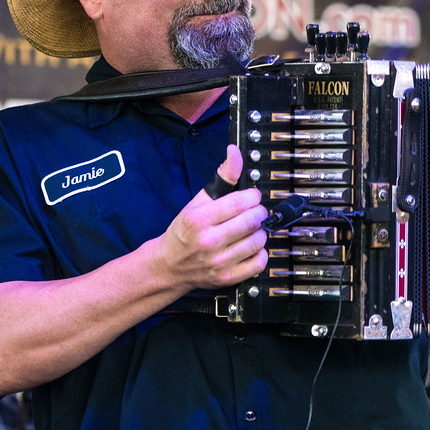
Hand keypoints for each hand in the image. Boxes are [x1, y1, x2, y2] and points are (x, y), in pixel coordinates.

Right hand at [156, 145, 268, 291]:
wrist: (169, 266)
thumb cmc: (184, 232)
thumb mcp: (198, 201)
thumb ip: (222, 176)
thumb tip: (234, 152)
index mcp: (199, 220)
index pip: (239, 202)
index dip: (252, 196)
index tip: (251, 197)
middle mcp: (209, 242)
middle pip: (252, 221)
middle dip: (258, 212)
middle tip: (253, 212)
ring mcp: (219, 262)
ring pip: (258, 241)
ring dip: (259, 232)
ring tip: (249, 230)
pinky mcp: (228, 278)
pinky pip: (259, 263)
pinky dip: (260, 253)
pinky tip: (249, 247)